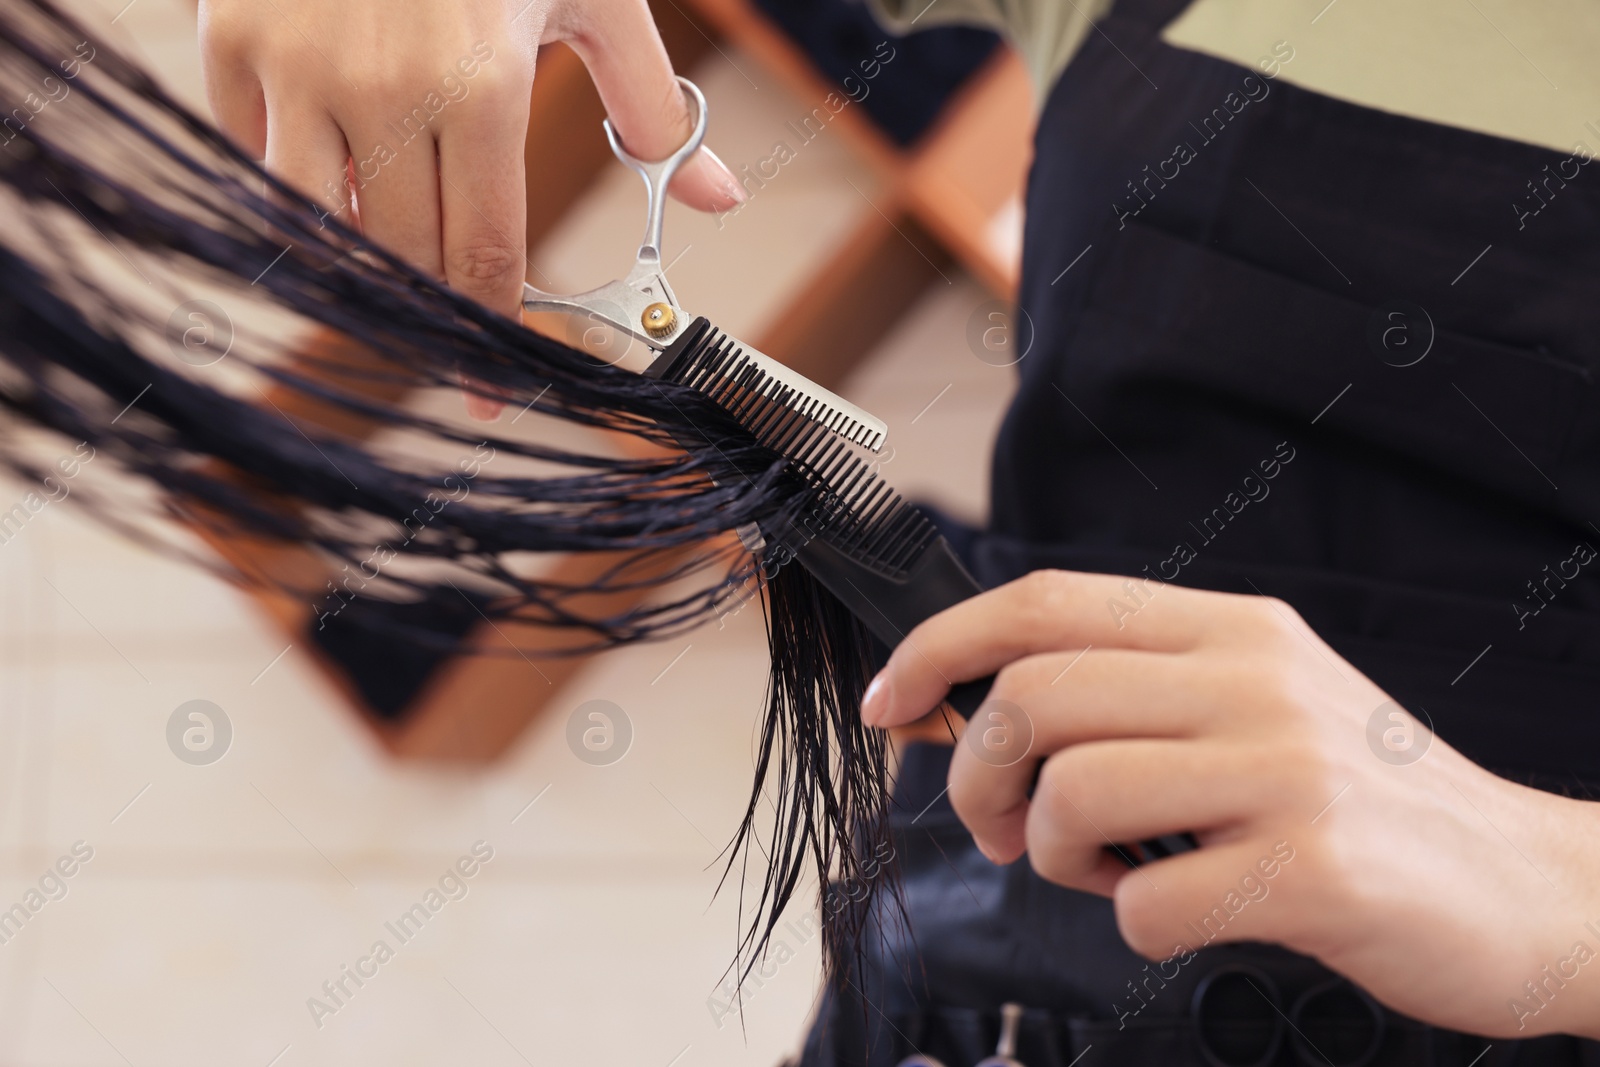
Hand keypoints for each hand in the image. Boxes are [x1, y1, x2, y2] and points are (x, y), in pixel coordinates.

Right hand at [198, 0, 744, 418]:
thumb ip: (652, 104)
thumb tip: (716, 198)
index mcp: (481, 88)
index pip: (483, 257)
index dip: (490, 339)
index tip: (491, 396)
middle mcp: (382, 93)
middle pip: (405, 262)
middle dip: (433, 320)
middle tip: (449, 348)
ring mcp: (297, 71)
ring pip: (318, 232)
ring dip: (359, 268)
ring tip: (394, 268)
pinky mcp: (232, 46)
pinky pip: (256, 167)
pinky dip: (295, 198)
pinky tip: (339, 191)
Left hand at [861, 570, 1599, 1038]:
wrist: (1523, 884)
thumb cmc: (1361, 799)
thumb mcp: (1259, 701)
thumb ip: (1137, 689)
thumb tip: (976, 703)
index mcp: (1230, 628)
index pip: (1042, 602)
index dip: (940, 645)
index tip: (890, 701)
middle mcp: (1254, 678)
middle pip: (1034, 697)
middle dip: (975, 775)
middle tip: (994, 826)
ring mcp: (1287, 770)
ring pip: (1072, 794)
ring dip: (1049, 854)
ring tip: (1101, 871)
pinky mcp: (1313, 868)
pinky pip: (1148, 902)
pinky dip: (1132, 924)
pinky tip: (1175, 915)